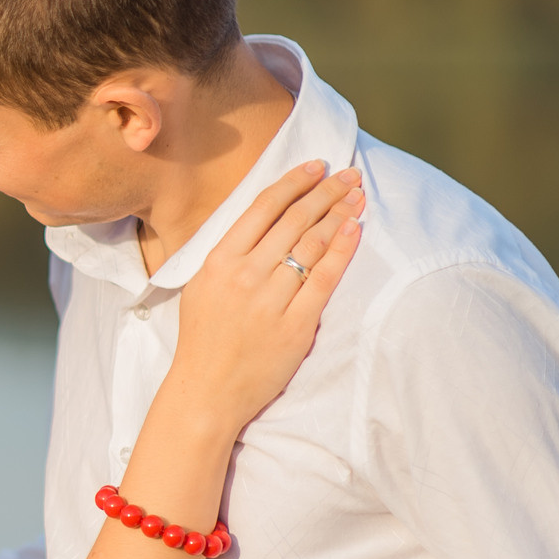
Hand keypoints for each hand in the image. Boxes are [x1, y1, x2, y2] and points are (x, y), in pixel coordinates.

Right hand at [165, 161, 363, 430]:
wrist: (206, 392)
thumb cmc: (204, 340)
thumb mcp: (202, 287)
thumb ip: (229, 255)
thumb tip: (264, 221)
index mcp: (218, 261)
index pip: (262, 208)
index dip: (294, 182)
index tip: (317, 166)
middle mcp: (244, 275)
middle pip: (294, 220)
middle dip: (326, 191)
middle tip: (349, 174)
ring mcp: (271, 300)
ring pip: (312, 244)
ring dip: (339, 214)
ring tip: (357, 196)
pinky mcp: (296, 325)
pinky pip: (325, 279)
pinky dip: (342, 250)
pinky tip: (356, 229)